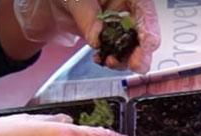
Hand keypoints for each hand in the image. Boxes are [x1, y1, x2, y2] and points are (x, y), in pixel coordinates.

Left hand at [14, 0, 159, 72]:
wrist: (50, 3)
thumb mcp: (74, 0)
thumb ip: (87, 17)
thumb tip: (97, 39)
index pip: (145, 9)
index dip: (149, 27)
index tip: (147, 44)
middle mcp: (127, 8)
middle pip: (145, 31)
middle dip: (142, 50)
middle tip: (136, 64)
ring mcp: (121, 25)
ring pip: (134, 47)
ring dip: (125, 59)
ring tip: (111, 62)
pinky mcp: (112, 39)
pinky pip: (118, 53)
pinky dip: (112, 60)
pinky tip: (101, 59)